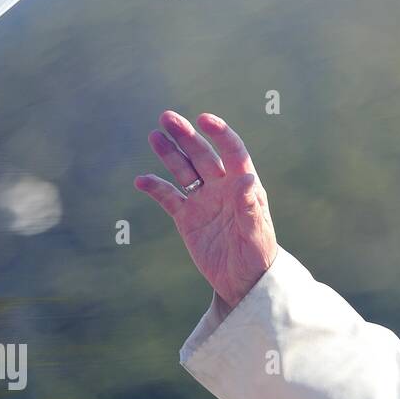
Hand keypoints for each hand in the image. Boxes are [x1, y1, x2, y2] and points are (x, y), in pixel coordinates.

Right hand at [134, 110, 277, 308]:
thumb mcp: (256, 234)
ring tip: (154, 134)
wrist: (244, 281)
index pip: (233, 152)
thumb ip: (249, 207)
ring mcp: (203, 201)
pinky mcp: (187, 218)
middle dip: (186, 136)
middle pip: (203, 155)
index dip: (220, 133)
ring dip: (169, 153)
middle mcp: (222, 188)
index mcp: (243, 186)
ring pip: (184, 170)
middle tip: (167, 117)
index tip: (204, 119)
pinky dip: (155, 188)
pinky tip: (141, 180)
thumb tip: (246, 178)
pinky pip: (168, 198)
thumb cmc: (258, 256)